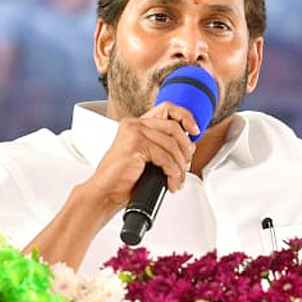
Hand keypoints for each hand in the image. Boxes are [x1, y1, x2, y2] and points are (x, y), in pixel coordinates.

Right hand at [80, 102, 198, 215]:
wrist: (106, 192)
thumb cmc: (123, 179)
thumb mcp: (148, 158)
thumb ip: (164, 146)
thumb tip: (190, 146)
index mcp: (137, 124)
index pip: (168, 109)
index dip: (186, 117)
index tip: (195, 131)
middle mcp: (134, 124)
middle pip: (174, 127)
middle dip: (186, 149)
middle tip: (185, 166)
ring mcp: (134, 132)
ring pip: (172, 145)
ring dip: (180, 166)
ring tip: (177, 179)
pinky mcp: (135, 145)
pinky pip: (165, 157)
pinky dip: (172, 173)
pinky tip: (170, 182)